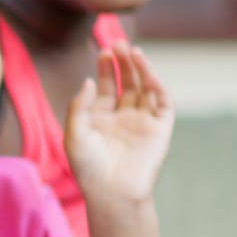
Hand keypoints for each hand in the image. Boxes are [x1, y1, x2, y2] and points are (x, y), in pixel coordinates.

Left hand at [65, 45, 174, 210]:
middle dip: (122, 63)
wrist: (112, 194)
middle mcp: (123, 118)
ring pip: (144, 88)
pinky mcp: (160, 129)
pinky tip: (146, 70)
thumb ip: (79, 106)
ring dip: (140, 69)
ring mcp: (142, 122)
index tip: (102, 51)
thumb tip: (89, 81)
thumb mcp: (75, 134)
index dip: (105, 68)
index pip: (106, 87)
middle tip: (118, 43)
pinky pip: (161, 102)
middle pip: (126, 83)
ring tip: (132, 50)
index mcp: (101, 119)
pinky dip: (156, 85)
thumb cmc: (89, 169)